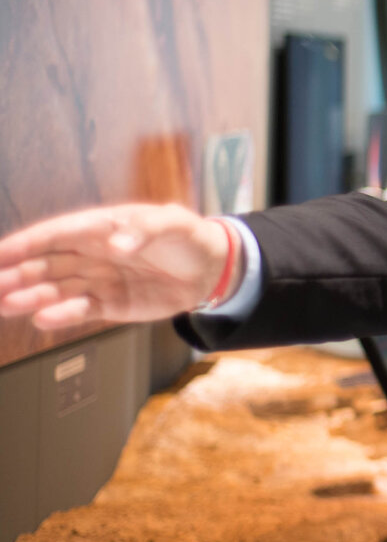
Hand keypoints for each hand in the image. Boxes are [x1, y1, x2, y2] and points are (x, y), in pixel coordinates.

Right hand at [0, 203, 231, 330]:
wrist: (212, 269)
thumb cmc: (189, 237)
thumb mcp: (174, 223)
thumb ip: (146, 230)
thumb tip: (117, 243)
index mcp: (100, 227)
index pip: (56, 234)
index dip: (26, 243)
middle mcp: (91, 254)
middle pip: (46, 263)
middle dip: (17, 273)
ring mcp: (98, 280)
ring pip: (56, 288)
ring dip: (31, 296)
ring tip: (6, 304)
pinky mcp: (110, 304)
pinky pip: (80, 310)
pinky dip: (61, 315)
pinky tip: (42, 318)